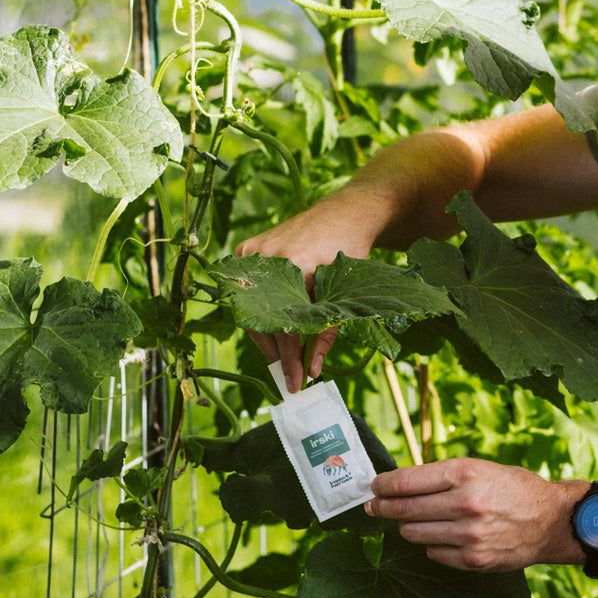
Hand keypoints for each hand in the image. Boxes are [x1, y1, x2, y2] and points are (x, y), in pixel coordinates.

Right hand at [234, 202, 373, 391]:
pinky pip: (248, 292)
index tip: (296, 383)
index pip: (287, 327)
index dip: (291, 360)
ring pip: (252, 309)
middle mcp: (269, 258)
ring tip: (284, 356)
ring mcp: (253, 253)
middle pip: (263, 321)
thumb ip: (328, 331)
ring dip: (267, 335)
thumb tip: (314, 369)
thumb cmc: (350, 250)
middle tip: (289, 374)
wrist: (343, 214)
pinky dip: (261, 311)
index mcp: (297, 266)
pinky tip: (276, 328)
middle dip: (276, 353)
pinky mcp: (246, 251)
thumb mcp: (346, 292)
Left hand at [365, 459, 584, 571]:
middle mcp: (465, 503)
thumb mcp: (481, 468)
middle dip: (382, 507)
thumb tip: (399, 484)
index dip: (382, 485)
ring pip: (414, 533)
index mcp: (465, 473)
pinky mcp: (473, 559)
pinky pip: (433, 553)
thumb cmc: (514, 488)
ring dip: (409, 526)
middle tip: (374, 506)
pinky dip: (433, 544)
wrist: (552, 520)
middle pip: (403, 509)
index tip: (374, 487)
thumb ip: (443, 476)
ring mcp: (468, 535)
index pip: (406, 482)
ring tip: (415, 520)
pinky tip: (445, 535)